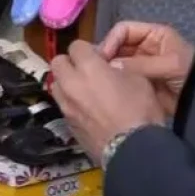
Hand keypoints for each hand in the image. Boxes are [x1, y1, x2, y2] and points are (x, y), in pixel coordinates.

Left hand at [49, 40, 166, 165]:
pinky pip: (63, 106)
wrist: (132, 149)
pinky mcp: (67, 125)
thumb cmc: (139, 110)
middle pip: (58, 63)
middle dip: (70, 63)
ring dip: (66, 84)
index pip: (76, 46)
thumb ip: (118, 68)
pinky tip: (87, 112)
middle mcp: (71, 83)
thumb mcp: (138, 78)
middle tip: (86, 71)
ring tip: (84, 91)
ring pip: (56, 85)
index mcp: (88, 67)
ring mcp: (66, 106)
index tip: (99, 58)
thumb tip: (109, 68)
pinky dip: (71, 104)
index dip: (88, 50)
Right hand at [99, 21, 194, 115]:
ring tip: (100, 81)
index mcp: (153, 35)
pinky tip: (109, 90)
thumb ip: (141, 64)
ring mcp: (142, 65)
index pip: (124, 30)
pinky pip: (124, 79)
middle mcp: (145, 47)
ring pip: (118, 63)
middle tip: (97, 71)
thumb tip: (112, 67)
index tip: (101, 57)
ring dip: (110, 70)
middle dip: (107, 56)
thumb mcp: (170, 64)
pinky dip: (116, 83)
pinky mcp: (141, 82)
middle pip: (118, 46)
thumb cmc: (191, 74)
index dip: (111, 41)